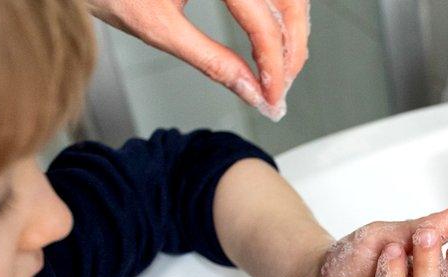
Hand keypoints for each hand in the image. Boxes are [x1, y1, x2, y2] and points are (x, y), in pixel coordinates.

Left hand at [87, 0, 309, 119]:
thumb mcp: (156, 26)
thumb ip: (210, 60)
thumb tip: (248, 89)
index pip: (262, 20)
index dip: (273, 64)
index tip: (272, 95)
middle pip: (287, 2)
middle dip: (291, 48)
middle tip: (282, 86)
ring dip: (288, 33)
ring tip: (278, 70)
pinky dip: (274, 17)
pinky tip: (267, 43)